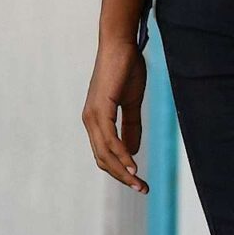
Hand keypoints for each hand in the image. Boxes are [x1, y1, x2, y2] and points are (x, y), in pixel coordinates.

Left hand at [82, 31, 150, 192]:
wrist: (121, 45)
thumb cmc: (126, 69)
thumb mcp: (132, 103)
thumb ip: (131, 126)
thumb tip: (133, 151)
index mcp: (96, 120)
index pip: (104, 154)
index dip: (120, 170)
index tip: (139, 181)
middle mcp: (90, 121)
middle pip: (103, 159)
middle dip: (123, 177)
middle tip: (143, 189)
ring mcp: (93, 116)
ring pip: (105, 154)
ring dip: (123, 171)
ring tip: (140, 183)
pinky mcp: (100, 109)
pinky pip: (110, 140)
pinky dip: (122, 155)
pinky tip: (133, 166)